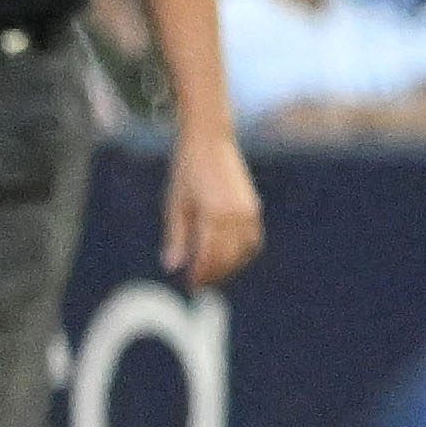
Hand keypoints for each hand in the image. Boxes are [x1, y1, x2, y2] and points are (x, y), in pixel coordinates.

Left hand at [164, 124, 262, 287]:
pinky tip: (227, 255)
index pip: (209, 256)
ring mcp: (248, 212)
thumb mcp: (174, 204)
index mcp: (213, 215)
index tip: (189, 285)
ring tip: (213, 272)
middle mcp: (236, 216)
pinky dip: (241, 252)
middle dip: (214, 274)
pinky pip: (252, 240)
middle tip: (198, 283)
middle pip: (228, 258)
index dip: (200, 274)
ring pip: (244, 252)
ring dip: (229, 265)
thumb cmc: (186, 172)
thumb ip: (175, 237)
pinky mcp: (253, 208)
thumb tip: (172, 267)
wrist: (211, 142)